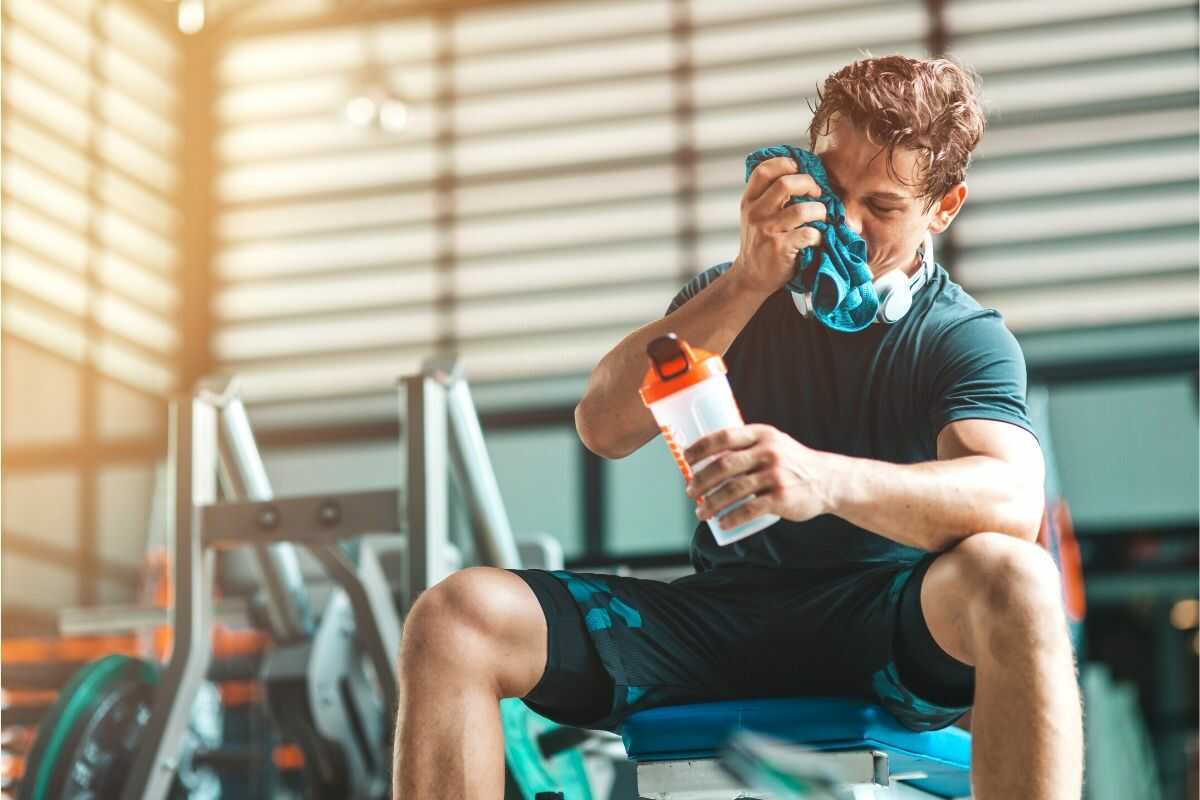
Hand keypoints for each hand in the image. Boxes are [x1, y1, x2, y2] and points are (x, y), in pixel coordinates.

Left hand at [683, 424, 834, 527]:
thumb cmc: (791, 463)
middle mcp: (768, 452)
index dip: (701, 448)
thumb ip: (746, 446)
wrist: (828, 481)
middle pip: (724, 465)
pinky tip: (721, 523)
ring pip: (733, 490)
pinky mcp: (782, 498)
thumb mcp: (773, 444)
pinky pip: (750, 509)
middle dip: (701, 480)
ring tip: (700, 512)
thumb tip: (708, 458)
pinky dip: (732, 518)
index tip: (686, 459)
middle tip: (689, 491)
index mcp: (762, 435)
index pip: (724, 437)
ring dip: (711, 503)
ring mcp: (775, 475)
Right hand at [729, 157, 826, 295]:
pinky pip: (809, 234)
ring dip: (819, 211)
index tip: (799, 169)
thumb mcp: (754, 216)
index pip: (763, 171)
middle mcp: (755, 213)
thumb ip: (768, 196)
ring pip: (802, 210)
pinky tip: (817, 239)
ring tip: (821, 217)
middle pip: (785, 183)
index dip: (785, 163)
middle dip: (809, 184)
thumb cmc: (759, 242)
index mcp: (749, 201)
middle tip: (817, 193)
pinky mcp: (780, 248)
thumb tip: (801, 173)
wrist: (751, 276)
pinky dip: (820, 235)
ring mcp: (767, 231)